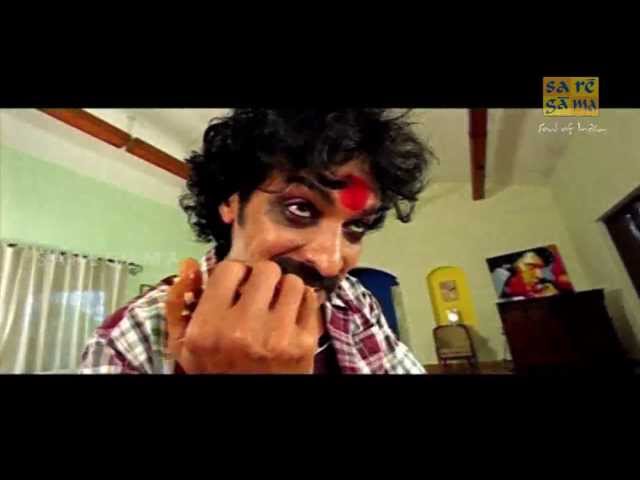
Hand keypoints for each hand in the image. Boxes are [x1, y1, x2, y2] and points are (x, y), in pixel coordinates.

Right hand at [165, 258, 322, 372]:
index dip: (236, 274)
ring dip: (285, 290)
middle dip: (263, 279)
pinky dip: (302, 304)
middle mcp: (241, 331)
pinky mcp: (304, 344)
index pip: (229, 269)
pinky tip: (291, 317)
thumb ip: (179, 306)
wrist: (251, 406)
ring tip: (277, 305)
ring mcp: (276, 337)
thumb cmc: (217, 372)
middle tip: (260, 294)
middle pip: (265, 270)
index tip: (239, 286)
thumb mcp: (185, 348)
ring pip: (292, 281)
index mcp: (207, 329)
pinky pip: (310, 299)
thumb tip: (188, 265)